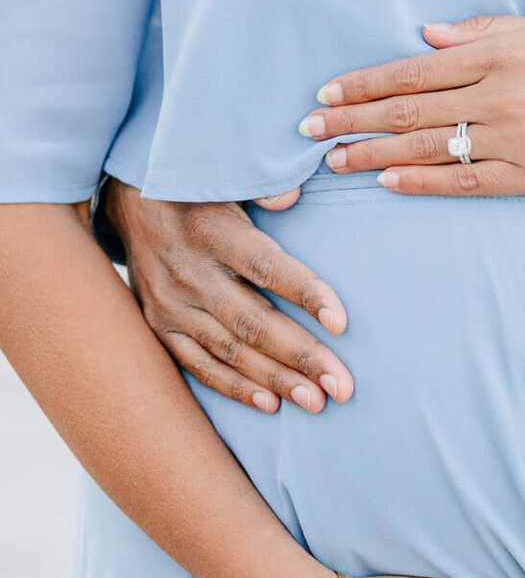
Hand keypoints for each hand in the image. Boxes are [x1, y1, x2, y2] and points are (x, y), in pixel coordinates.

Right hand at [103, 179, 353, 415]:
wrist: (130, 204)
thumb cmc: (200, 188)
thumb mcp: (226, 174)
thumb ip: (261, 185)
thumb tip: (292, 197)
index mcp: (213, 230)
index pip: (267, 267)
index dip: (306, 294)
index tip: (341, 323)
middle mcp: (189, 273)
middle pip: (253, 322)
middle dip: (301, 356)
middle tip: (342, 386)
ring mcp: (170, 305)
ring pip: (230, 351)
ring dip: (275, 380)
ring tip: (317, 401)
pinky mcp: (159, 327)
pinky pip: (198, 365)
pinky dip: (234, 387)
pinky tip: (270, 403)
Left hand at [306, 16, 524, 197]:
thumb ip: (483, 32)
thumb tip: (426, 34)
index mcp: (501, 52)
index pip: (415, 69)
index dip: (364, 84)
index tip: (325, 94)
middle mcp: (502, 93)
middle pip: (410, 109)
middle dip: (352, 120)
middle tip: (307, 131)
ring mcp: (518, 136)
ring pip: (430, 146)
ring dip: (374, 154)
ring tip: (334, 161)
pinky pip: (468, 180)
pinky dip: (424, 181)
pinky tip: (389, 182)